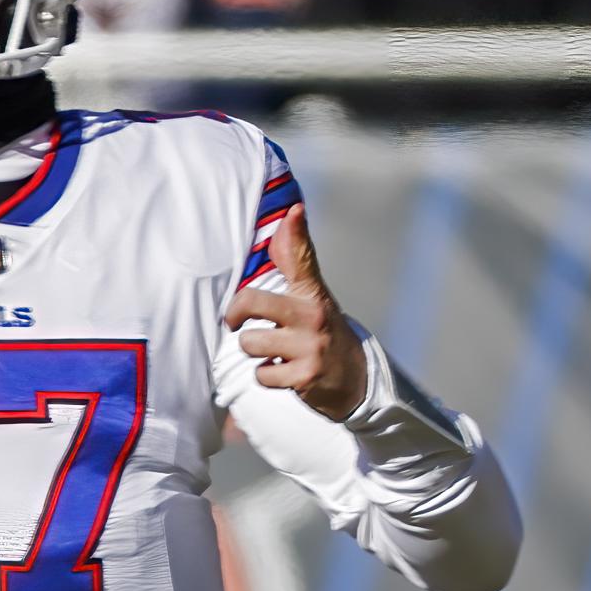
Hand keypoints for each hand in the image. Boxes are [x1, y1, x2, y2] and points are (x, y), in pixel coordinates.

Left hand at [223, 205, 367, 420]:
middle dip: (235, 315)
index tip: (295, 210)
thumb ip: (295, 259)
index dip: (296, 233)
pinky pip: (260, 375)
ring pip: (249, 342)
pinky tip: (282, 371)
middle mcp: (312, 316)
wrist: (354, 379)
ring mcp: (310, 347)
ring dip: (254, 351)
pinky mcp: (306, 377)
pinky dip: (266, 376)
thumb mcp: (311, 294)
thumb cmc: (320, 329)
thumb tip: (292, 213)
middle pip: (250, 302)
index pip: (302, 259)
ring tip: (272, 351)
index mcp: (311, 293)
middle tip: (237, 323)